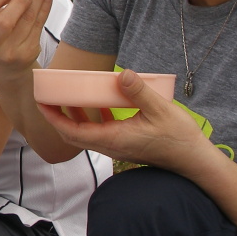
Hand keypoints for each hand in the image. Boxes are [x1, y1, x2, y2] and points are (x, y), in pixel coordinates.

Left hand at [37, 70, 213, 173]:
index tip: (41, 102)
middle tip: (47, 96)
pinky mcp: (125, 143)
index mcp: (112, 139)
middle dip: (57, 116)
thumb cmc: (179, 138)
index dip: (53, 118)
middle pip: (73, 134)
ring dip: (74, 116)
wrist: (194, 161)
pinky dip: (93, 117)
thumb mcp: (161, 110)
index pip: (72, 131)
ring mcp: (117, 146)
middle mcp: (110, 145)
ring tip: (66, 96)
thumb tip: (121, 74)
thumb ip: (139, 92)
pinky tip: (98, 102)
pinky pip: (101, 131)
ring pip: (86, 132)